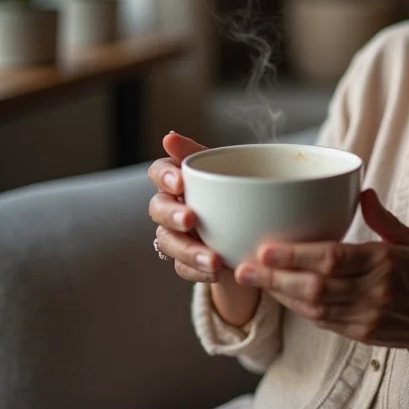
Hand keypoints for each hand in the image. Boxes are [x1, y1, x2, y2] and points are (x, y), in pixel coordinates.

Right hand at [148, 133, 258, 325]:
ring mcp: (174, 235)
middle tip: (191, 219)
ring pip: (168, 242)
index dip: (165, 176)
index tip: (181, 182)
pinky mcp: (183, 261)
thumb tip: (169, 136)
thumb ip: (199, 154)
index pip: (158, 171)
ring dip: (190, 251)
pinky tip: (216, 272)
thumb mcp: (226, 169)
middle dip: (172, 214)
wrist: (249, 232)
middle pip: (157, 208)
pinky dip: (198, 271)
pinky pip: (182, 268)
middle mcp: (169, 206)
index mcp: (178, 179)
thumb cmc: (232, 191)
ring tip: (215, 260)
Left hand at [234, 189, 408, 351]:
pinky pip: (322, 321)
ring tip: (253, 279)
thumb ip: (383, 219)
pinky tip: (281, 293)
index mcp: (385, 262)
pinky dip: (298, 307)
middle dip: (275, 278)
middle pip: (315, 287)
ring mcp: (366, 317)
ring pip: (313, 308)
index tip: (266, 247)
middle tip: (244, 268)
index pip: (333, 258)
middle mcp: (373, 292)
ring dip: (280, 294)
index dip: (296, 255)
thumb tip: (362, 191)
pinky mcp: (360, 335)